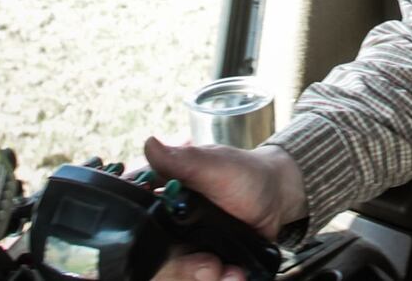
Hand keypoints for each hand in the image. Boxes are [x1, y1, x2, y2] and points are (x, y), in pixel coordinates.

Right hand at [145, 137, 305, 280]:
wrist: (277, 195)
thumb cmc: (245, 173)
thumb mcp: (215, 164)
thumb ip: (184, 160)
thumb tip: (150, 144)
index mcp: (162, 197)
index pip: (134, 220)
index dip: (141, 239)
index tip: (168, 245)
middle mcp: (168, 224)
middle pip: (155, 257)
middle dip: (182, 267)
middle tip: (209, 264)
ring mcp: (187, 246)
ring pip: (177, 272)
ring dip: (203, 276)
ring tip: (226, 270)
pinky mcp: (206, 261)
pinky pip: (203, 278)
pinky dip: (220, 279)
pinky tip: (234, 273)